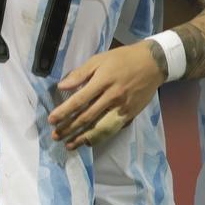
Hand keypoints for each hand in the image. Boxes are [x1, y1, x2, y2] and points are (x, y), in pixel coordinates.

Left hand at [47, 40, 165, 148]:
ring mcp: (122, 108)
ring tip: (69, 145)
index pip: (79, 100)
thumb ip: (80, 74)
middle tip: (55, 136)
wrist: (153, 63)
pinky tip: (89, 142)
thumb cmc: (122, 59)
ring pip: (100, 127)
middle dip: (69, 128)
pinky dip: (100, 138)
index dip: (64, 112)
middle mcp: (112, 97)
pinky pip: (113, 129)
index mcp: (102, 82)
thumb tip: (61, 86)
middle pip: (87, 117)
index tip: (51, 120)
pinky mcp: (130, 114)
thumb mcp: (99, 60)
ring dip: (83, 138)